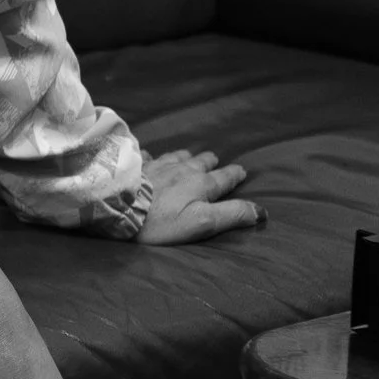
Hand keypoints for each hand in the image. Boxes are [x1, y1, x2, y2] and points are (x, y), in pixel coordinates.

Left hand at [135, 148, 262, 243]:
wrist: (117, 207)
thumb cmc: (162, 221)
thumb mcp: (202, 223)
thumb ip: (232, 215)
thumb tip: (261, 211)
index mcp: (200, 184)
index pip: (224, 178)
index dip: (234, 175)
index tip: (241, 170)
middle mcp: (181, 169)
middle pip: (200, 162)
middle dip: (209, 161)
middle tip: (214, 159)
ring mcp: (157, 165)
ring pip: (176, 156)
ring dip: (185, 156)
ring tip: (189, 155)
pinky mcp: (135, 166)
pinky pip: (147, 156)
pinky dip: (153, 156)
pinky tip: (150, 156)